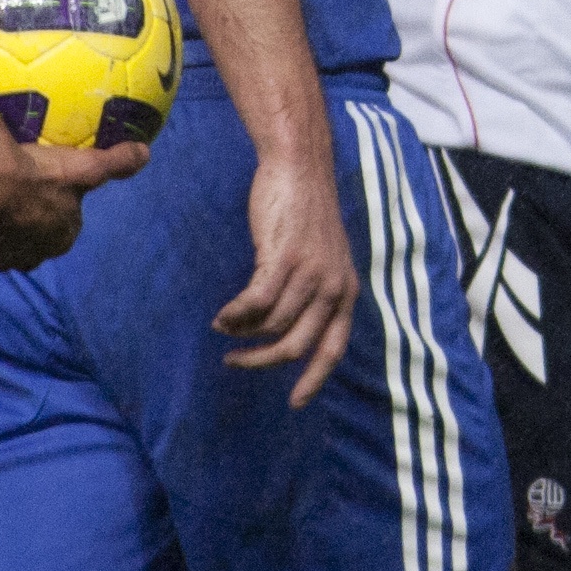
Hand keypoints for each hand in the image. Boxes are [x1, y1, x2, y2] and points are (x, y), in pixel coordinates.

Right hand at [0, 131, 149, 273]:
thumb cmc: (41, 174)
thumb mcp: (86, 165)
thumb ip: (117, 162)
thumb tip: (145, 153)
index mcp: (60, 241)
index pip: (65, 229)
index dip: (59, 210)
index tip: (51, 188)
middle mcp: (30, 258)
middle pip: (34, 240)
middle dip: (32, 223)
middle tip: (23, 190)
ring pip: (4, 244)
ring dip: (3, 227)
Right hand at [216, 151, 357, 401]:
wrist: (300, 168)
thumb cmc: (305, 214)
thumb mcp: (325, 259)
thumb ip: (316, 294)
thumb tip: (284, 332)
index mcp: (347, 292)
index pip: (333, 349)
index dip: (314, 379)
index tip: (295, 402)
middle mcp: (333, 287)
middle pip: (295, 346)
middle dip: (262, 361)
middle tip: (235, 361)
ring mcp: (309, 273)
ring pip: (270, 325)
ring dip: (242, 333)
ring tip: (225, 326)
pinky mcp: (283, 258)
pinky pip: (254, 303)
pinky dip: (235, 315)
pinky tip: (223, 316)